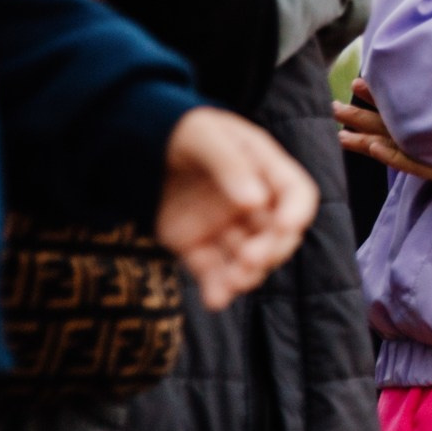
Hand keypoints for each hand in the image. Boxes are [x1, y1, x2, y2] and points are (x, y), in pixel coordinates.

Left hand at [153, 107, 317, 310]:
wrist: (135, 144)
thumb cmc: (179, 130)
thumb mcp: (205, 135)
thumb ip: (231, 164)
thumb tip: (255, 202)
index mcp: (264, 170)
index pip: (296, 194)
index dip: (296, 213)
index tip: (284, 227)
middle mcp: (251, 202)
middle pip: (276, 235)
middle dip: (269, 252)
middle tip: (249, 261)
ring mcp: (224, 226)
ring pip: (247, 260)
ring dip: (246, 276)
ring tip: (230, 285)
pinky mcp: (196, 245)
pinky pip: (211, 272)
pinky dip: (216, 289)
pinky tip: (214, 300)